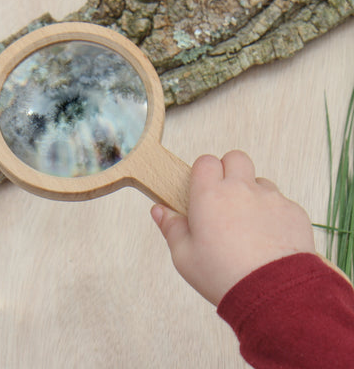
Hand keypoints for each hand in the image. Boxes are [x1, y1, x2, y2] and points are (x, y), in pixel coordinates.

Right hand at [151, 150, 315, 305]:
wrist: (274, 295)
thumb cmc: (224, 276)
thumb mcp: (184, 257)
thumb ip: (171, 228)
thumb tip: (159, 210)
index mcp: (210, 195)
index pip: (205, 161)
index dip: (203, 173)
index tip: (202, 190)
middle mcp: (241, 188)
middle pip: (235, 158)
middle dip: (230, 171)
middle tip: (225, 197)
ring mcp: (270, 198)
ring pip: (260, 181)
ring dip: (253, 194)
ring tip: (249, 226)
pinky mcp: (294, 211)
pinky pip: (282, 203)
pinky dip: (274, 215)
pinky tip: (269, 241)